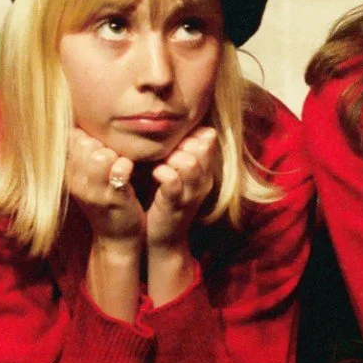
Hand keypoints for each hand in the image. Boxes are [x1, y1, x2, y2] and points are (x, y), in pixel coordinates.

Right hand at [66, 129, 143, 245]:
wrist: (118, 236)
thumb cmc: (107, 196)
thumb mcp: (90, 174)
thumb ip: (86, 150)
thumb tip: (87, 118)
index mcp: (68, 172)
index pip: (70, 137)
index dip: (88, 135)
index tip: (99, 145)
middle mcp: (75, 181)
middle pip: (84, 143)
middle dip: (101, 143)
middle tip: (112, 154)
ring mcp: (92, 191)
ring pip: (99, 156)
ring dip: (114, 155)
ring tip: (120, 163)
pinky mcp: (112, 199)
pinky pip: (117, 171)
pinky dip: (125, 166)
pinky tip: (128, 170)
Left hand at [146, 127, 218, 248]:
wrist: (165, 238)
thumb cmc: (166, 200)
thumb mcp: (177, 173)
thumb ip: (179, 151)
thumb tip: (171, 124)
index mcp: (204, 170)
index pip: (207, 138)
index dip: (190, 132)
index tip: (173, 137)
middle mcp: (202, 179)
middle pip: (202, 147)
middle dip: (182, 142)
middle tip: (166, 148)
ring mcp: (190, 192)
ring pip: (190, 163)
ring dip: (173, 157)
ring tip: (161, 161)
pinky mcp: (175, 203)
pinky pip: (173, 181)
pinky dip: (163, 172)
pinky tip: (155, 172)